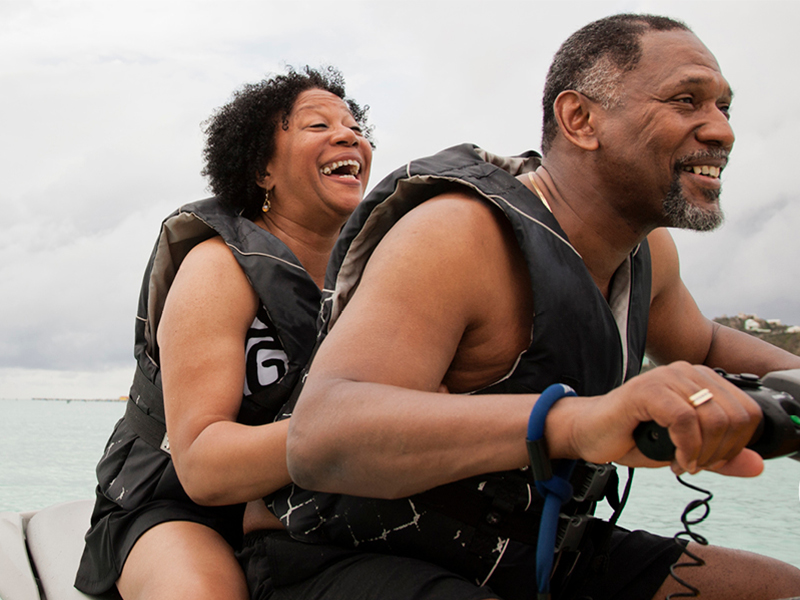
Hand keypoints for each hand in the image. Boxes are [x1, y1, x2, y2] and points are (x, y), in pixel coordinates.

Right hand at [564, 362, 763, 475]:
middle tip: (697, 465)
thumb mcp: (685, 450)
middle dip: (721, 452)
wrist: (587, 432)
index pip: (747, 411)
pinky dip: (685, 448)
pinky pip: (685, 420)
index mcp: (700, 380)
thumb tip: (757, 465)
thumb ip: (720, 456)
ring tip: (684, 463)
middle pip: (735, 416)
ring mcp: (666, 378)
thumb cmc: (630, 436)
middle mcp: (686, 372)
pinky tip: (675, 461)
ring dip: (703, 453)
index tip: (712, 461)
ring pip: (713, 418)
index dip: (737, 445)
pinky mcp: (648, 390)